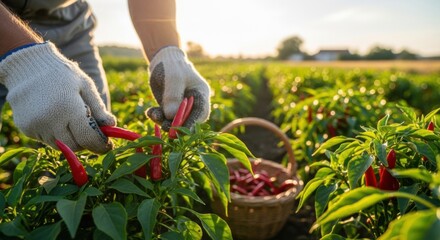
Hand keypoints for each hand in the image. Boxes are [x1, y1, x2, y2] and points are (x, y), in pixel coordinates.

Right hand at [0, 42, 115, 152]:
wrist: (26, 66)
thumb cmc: (62, 74)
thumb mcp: (85, 85)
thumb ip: (98, 107)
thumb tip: (112, 125)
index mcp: (69, 107)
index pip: (88, 138)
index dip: (100, 145)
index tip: (107, 146)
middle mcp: (50, 120)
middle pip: (74, 146)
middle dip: (86, 143)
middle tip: (91, 133)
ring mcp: (36, 125)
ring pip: (60, 145)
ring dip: (70, 139)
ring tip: (70, 119)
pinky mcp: (26, 128)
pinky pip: (46, 139)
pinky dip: (55, 134)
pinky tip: (54, 116)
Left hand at [146, 46, 209, 129]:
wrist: (162, 59)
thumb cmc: (172, 65)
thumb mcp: (173, 78)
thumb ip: (173, 97)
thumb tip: (171, 116)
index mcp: (201, 94)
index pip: (201, 114)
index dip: (192, 124)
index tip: (180, 130)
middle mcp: (193, 103)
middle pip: (188, 120)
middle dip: (176, 125)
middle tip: (164, 127)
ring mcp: (181, 106)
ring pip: (174, 120)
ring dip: (163, 121)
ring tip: (153, 114)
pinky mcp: (170, 107)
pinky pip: (164, 116)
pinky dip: (157, 116)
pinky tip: (150, 112)